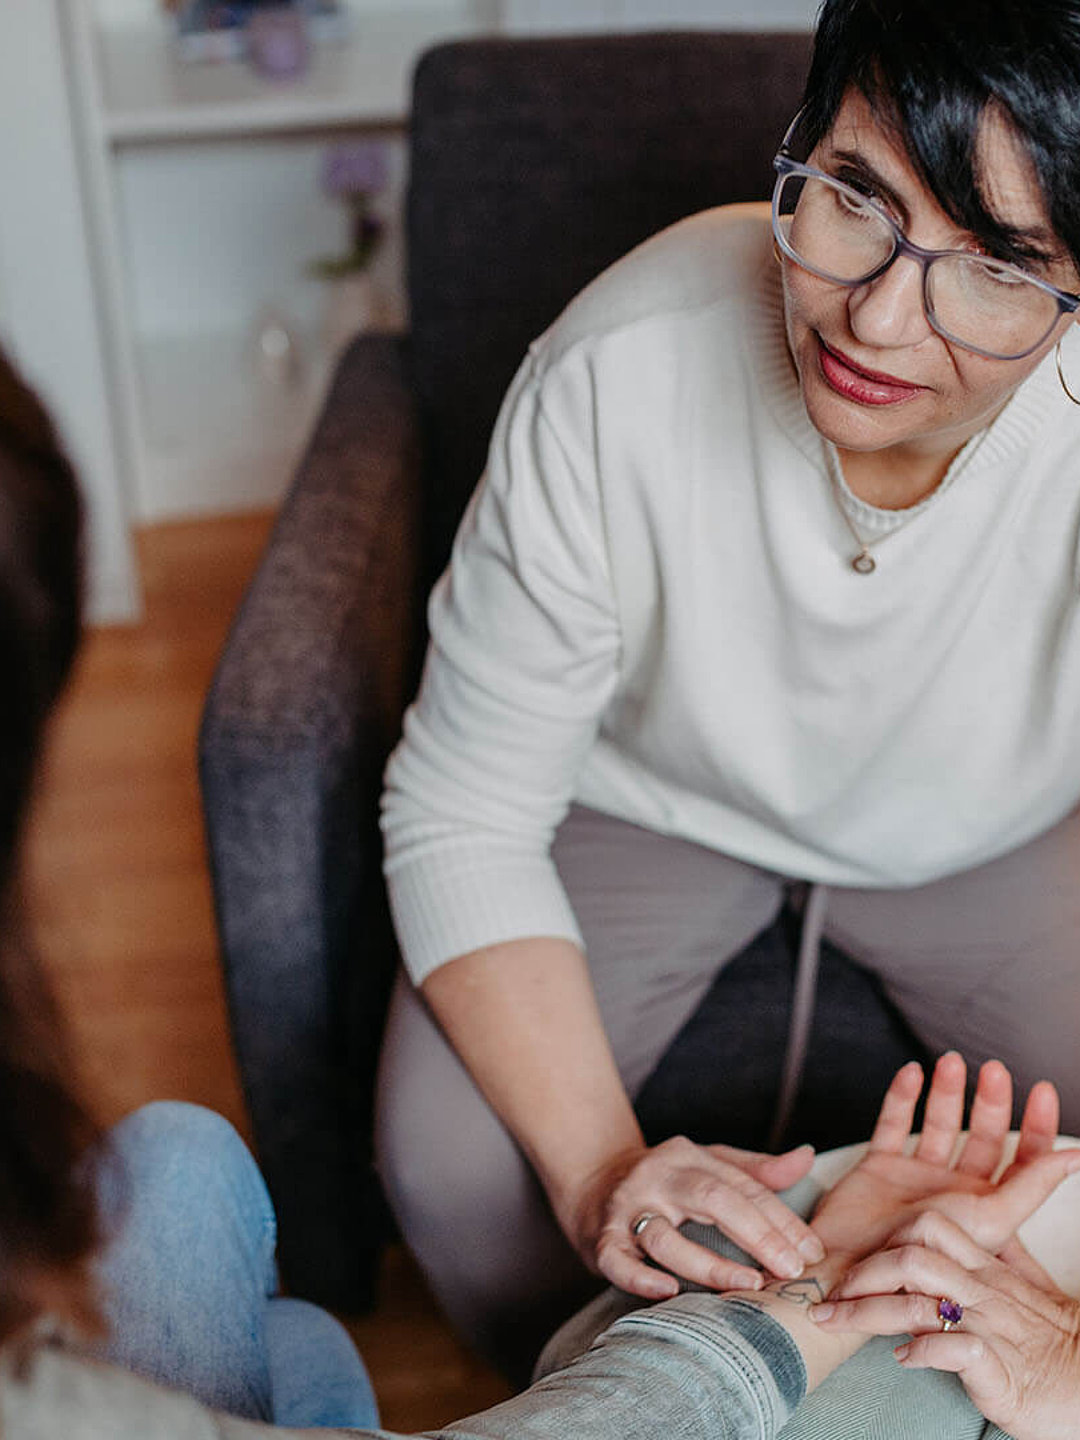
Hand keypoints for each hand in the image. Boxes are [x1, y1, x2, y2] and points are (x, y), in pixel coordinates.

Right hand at [571, 1135, 822, 1299]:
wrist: (589, 1177)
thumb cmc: (663, 1180)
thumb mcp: (706, 1163)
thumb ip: (755, 1170)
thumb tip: (807, 1158)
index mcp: (689, 1157)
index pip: (743, 1186)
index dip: (781, 1220)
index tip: (812, 1252)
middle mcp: (659, 1177)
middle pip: (712, 1199)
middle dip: (757, 1234)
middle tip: (790, 1269)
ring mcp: (628, 1206)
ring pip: (666, 1236)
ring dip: (708, 1264)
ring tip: (747, 1284)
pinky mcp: (601, 1237)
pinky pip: (618, 1259)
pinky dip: (640, 1277)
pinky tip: (668, 1292)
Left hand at [809, 1203, 1079, 1439]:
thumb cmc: (1053, 1344)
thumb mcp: (1025, 1291)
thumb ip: (998, 1260)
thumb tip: (971, 1239)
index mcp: (986, 1271)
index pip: (927, 1229)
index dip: (883, 1240)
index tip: (852, 1267)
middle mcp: (983, 1293)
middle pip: (910, 1260)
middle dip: (860, 1274)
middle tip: (827, 1299)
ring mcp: (990, 1328)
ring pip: (919, 1300)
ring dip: (867, 1311)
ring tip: (836, 1324)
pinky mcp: (1000, 1371)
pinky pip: (953, 1349)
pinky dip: (920, 1352)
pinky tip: (902, 1359)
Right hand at [810, 1053, 1059, 1263]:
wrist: (858, 1275)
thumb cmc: (925, 1261)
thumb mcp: (989, 1221)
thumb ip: (1030, 1186)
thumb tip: (1077, 1158)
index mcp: (987, 1207)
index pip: (1023, 1161)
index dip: (1037, 1127)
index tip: (1042, 1090)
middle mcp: (955, 1189)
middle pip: (982, 1135)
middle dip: (991, 1101)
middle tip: (995, 1070)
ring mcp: (917, 1176)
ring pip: (939, 1123)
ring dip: (947, 1091)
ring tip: (951, 1062)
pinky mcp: (880, 1167)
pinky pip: (892, 1124)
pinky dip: (901, 1097)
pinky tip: (912, 1074)